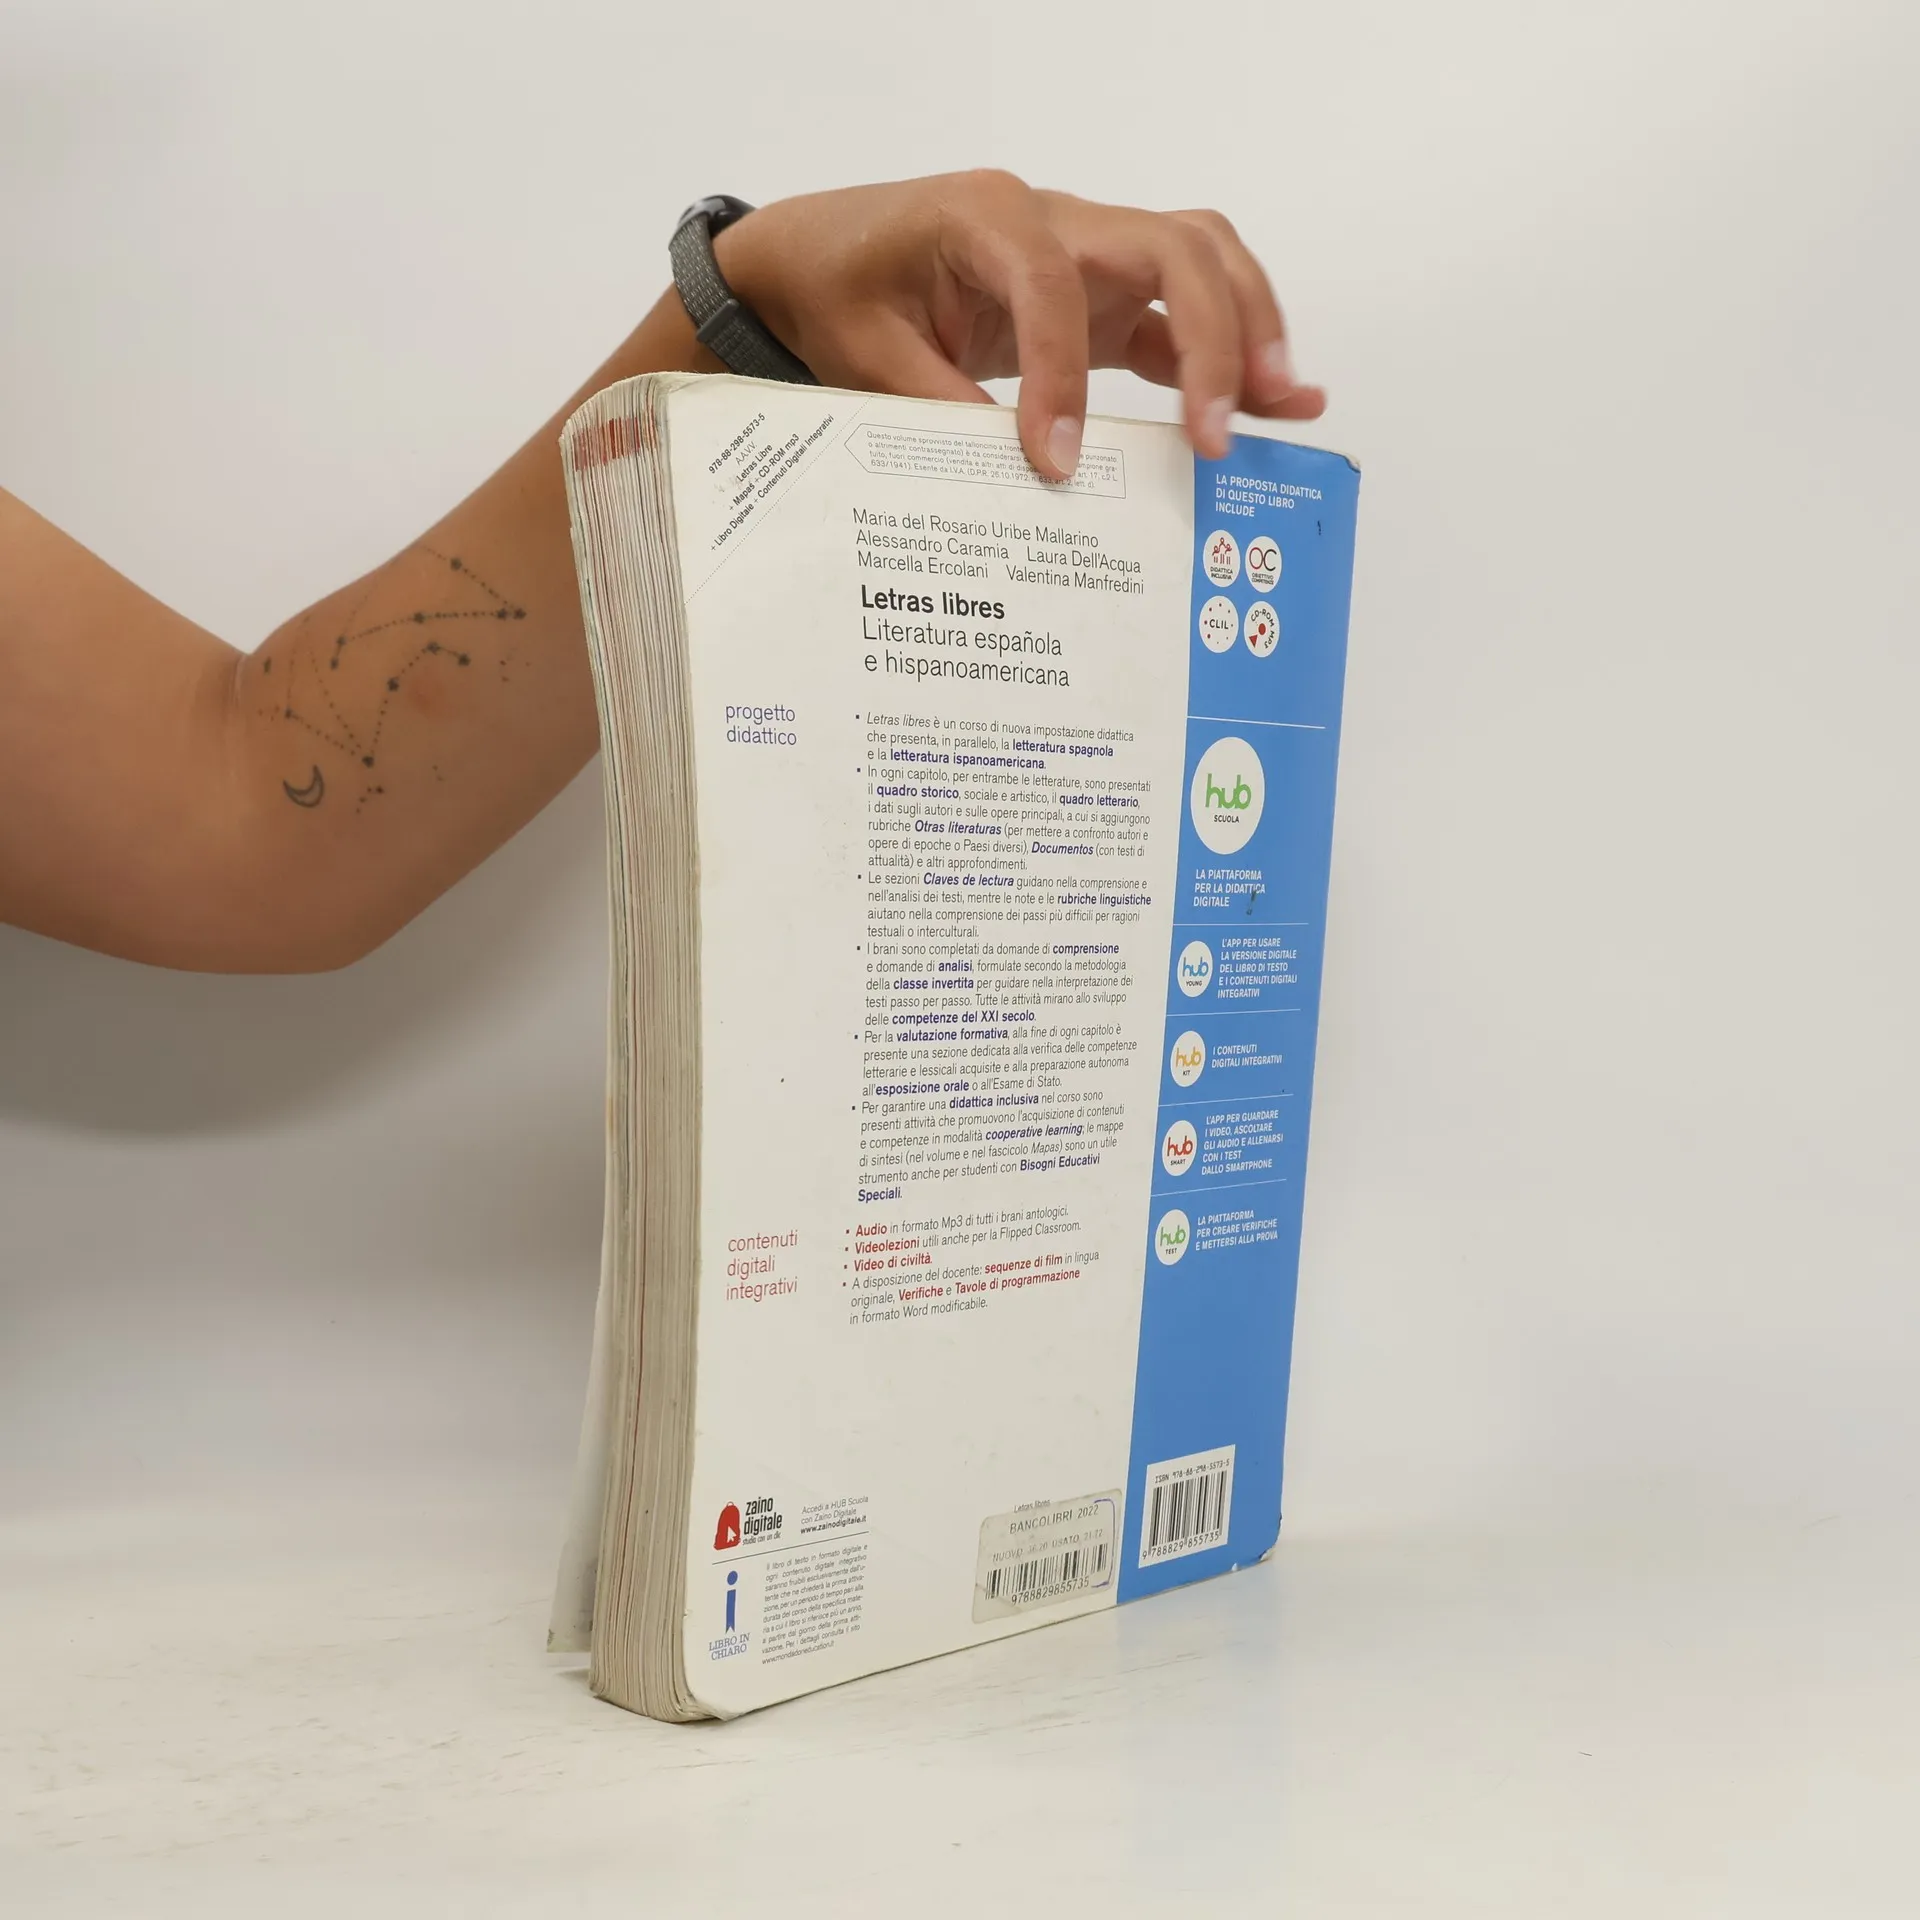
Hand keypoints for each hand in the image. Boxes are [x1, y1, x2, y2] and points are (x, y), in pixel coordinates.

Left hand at [716, 171, 1325, 480]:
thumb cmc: (841, 289)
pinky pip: (1177, 315)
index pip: (1052, 287)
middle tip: (1219, 428)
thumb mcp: (866, 355)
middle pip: (1174, 247)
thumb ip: (937, 406)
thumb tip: (1013, 476)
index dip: (1062, 377)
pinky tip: (1270, 402)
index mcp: (986, 217)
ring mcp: (1088, 254)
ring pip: (1200, 263)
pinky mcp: (1100, 295)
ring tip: (1278, 403)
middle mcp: (1056, 220)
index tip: (1057, 463)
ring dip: (1246, 328)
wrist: (824, 258)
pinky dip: (1223, 356)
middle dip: (1214, 332)